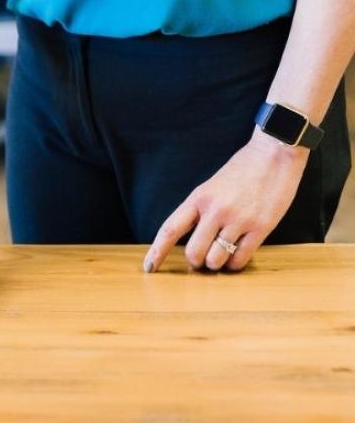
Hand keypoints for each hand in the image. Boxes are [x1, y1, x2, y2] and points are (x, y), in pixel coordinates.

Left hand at [144, 130, 307, 272]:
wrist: (274, 155)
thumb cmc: (241, 172)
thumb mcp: (210, 187)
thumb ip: (198, 211)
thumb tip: (189, 240)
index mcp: (198, 198)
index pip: (170, 230)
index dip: (157, 251)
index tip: (149, 267)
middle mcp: (215, 210)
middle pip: (193, 252)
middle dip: (196, 262)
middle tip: (202, 261)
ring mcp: (238, 220)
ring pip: (216, 259)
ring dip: (217, 265)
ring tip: (221, 258)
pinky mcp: (261, 227)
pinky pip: (241, 258)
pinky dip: (235, 264)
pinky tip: (236, 257)